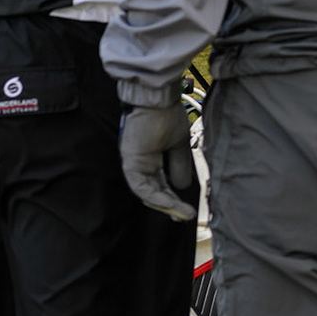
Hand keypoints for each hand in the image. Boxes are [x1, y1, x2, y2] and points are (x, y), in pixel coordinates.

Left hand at [119, 104, 196, 220]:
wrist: (157, 99)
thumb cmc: (167, 115)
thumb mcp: (179, 145)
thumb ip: (179, 166)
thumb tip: (182, 187)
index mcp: (152, 159)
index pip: (160, 185)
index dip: (172, 198)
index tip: (186, 210)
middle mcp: (141, 164)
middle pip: (153, 192)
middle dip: (168, 207)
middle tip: (182, 216)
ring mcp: (134, 163)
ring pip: (147, 193)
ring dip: (164, 205)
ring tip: (180, 212)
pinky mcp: (131, 162)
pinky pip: (141, 186)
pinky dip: (156, 197)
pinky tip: (170, 202)